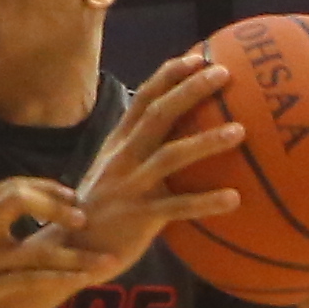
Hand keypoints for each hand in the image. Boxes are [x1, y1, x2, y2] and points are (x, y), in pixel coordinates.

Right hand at [0, 176, 96, 307]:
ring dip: (75, 253)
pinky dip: (59, 279)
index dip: (46, 189)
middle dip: (58, 204)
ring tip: (105, 257)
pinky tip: (82, 281)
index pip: (11, 186)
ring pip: (35, 248)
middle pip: (21, 198)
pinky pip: (28, 280)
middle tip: (82, 216)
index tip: (69, 196)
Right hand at [48, 49, 245, 291]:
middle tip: (223, 74)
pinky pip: (177, 206)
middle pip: (159, 114)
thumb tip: (175, 135)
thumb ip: (138, 152)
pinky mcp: (138, 216)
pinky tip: (234, 198)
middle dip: (190, 90)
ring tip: (240, 130)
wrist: (68, 251)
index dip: (170, 75)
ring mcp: (129, 186)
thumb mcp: (113, 172)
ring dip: (205, 141)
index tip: (199, 56)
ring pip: (170, 155)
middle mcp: (122, 158)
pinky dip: (206, 201)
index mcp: (118, 143)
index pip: (144, 98)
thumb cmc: (100, 211)